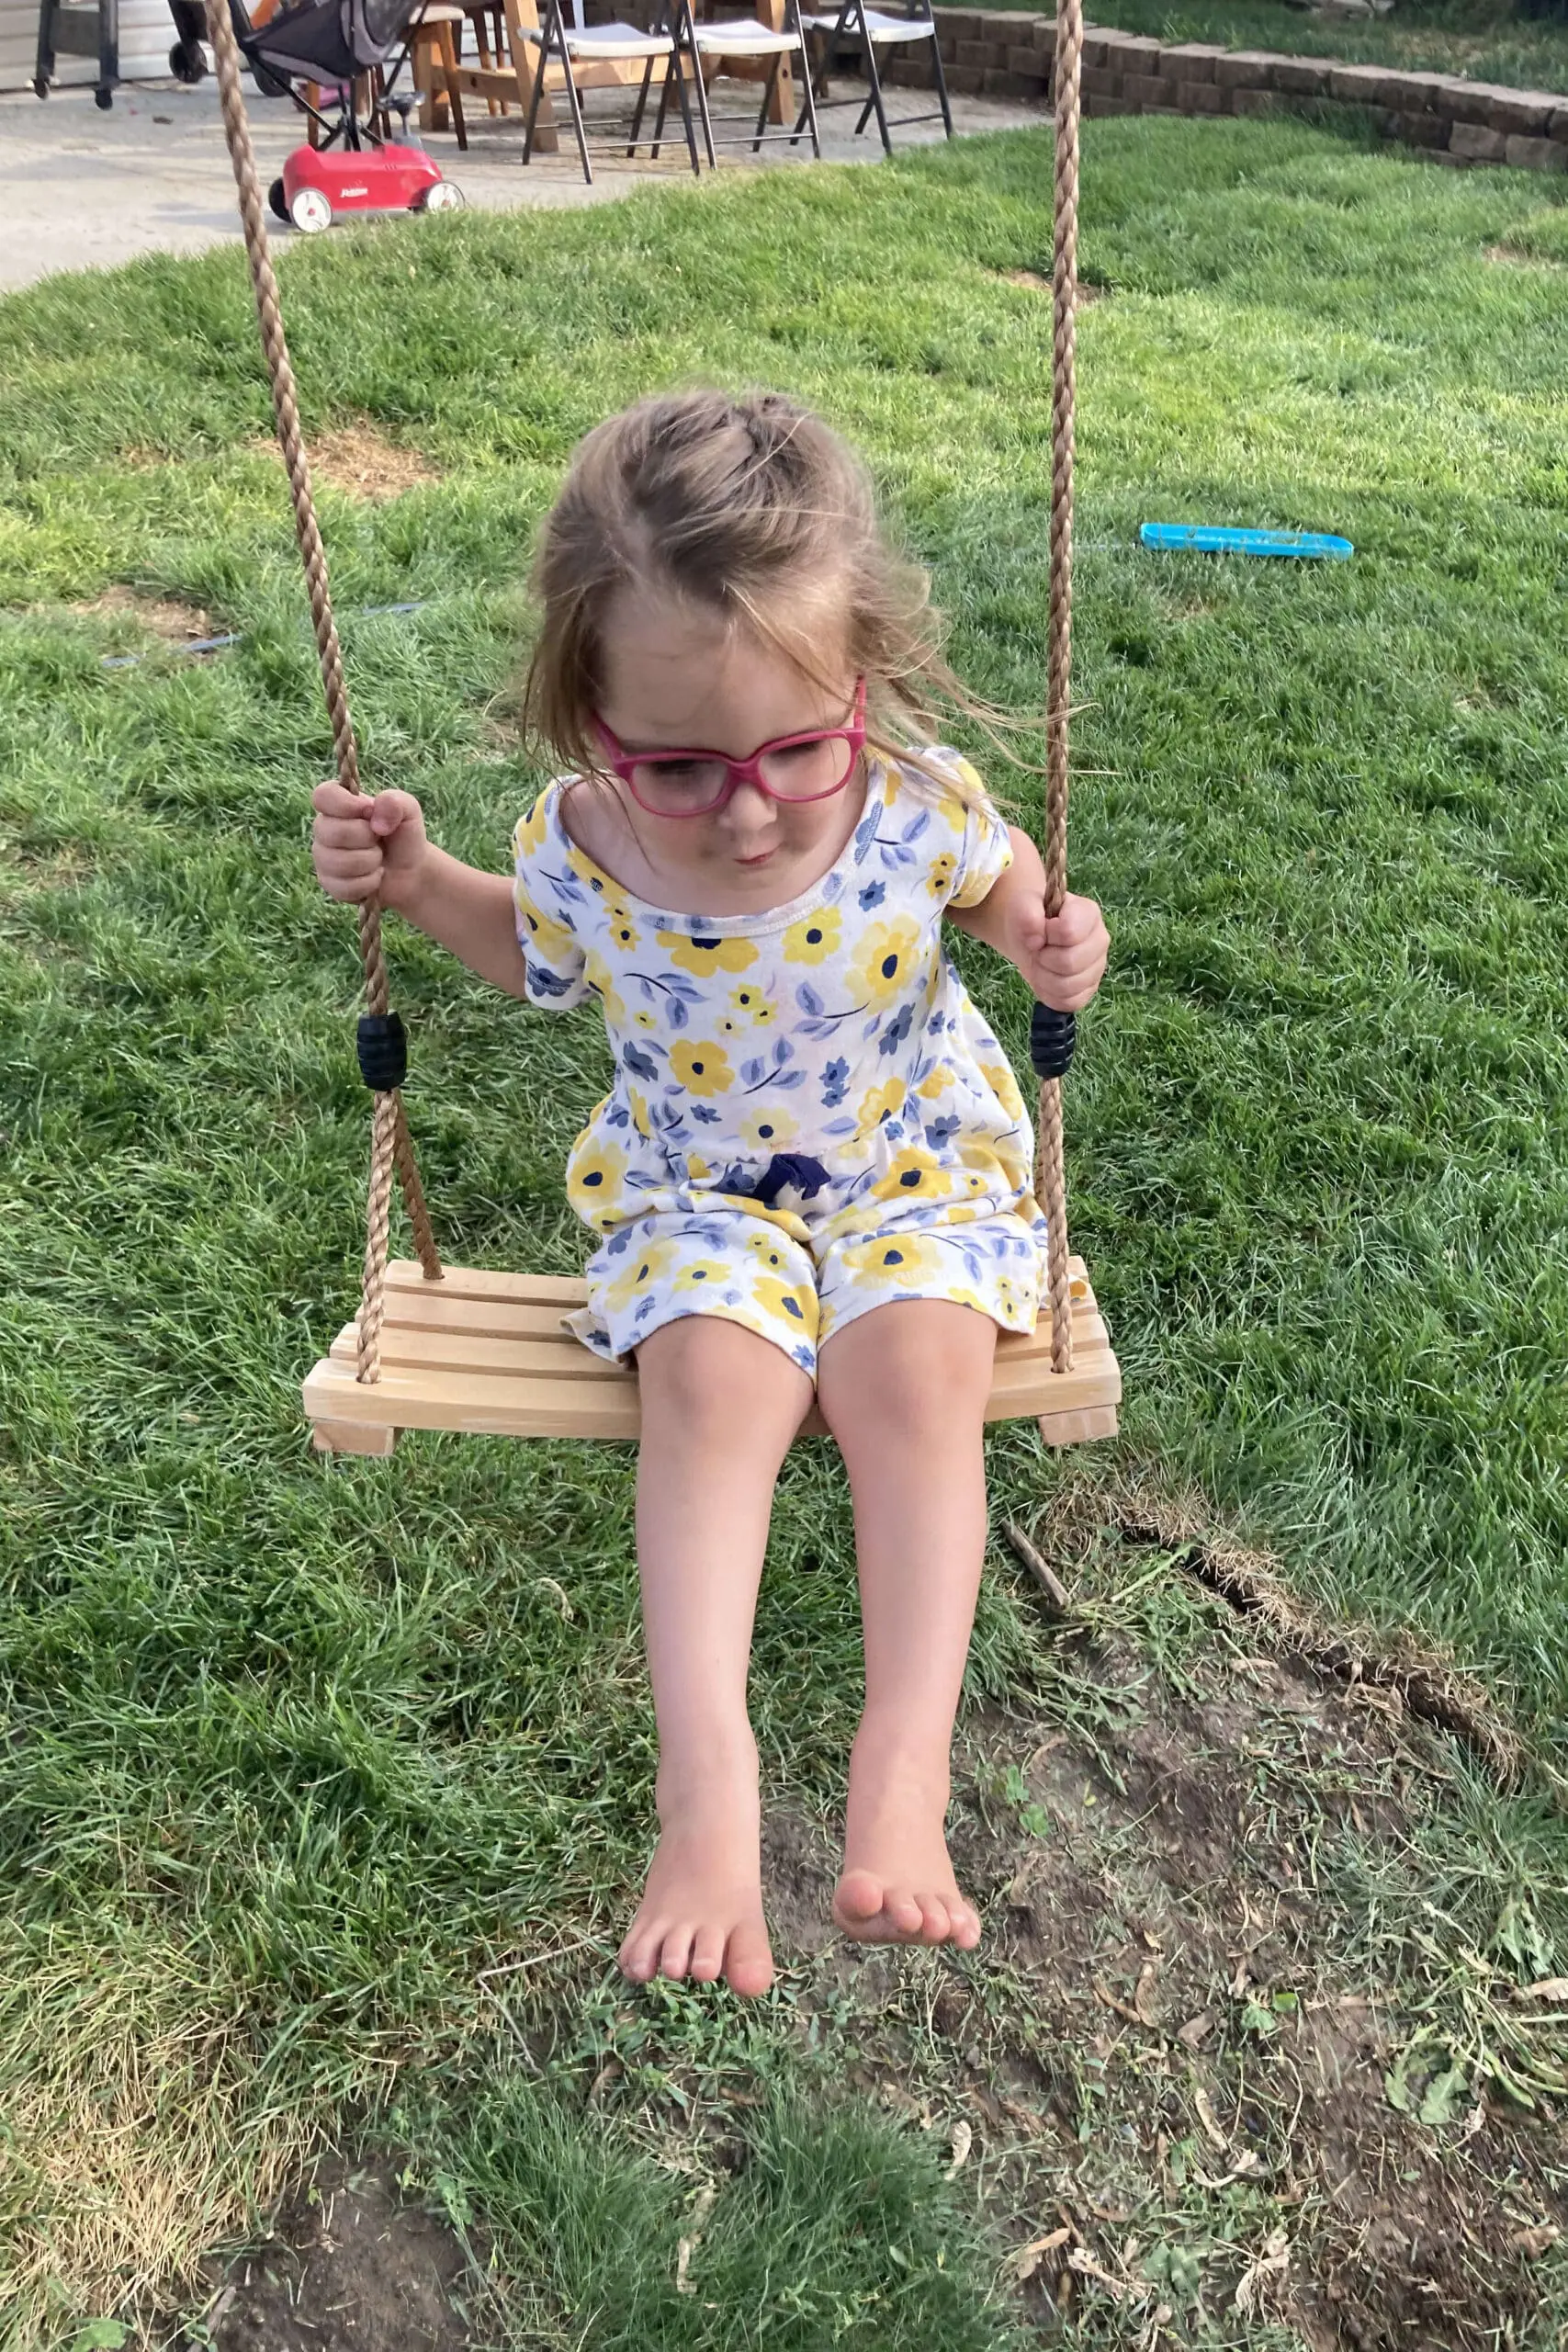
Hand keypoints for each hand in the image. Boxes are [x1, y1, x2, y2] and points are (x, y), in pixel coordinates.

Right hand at [311, 781, 428, 913]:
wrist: (411, 871)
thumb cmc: (403, 835)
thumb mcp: (408, 811)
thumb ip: (395, 802)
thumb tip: (373, 816)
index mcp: (338, 805)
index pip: (322, 796)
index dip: (345, 805)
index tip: (368, 811)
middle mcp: (324, 829)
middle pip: (334, 833)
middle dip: (367, 838)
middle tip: (378, 839)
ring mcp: (323, 857)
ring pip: (340, 862)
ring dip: (370, 862)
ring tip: (378, 858)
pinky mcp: (329, 883)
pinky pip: (345, 886)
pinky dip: (368, 883)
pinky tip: (374, 876)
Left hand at [1006, 889, 1108, 1012]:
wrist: (1030, 934)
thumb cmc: (1031, 916)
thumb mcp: (1023, 903)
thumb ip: (1027, 914)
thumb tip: (1036, 940)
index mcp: (1089, 913)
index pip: (1069, 932)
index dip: (1046, 935)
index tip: (1040, 930)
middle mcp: (1100, 940)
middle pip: (1069, 963)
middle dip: (1043, 958)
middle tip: (1038, 949)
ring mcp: (1097, 967)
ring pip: (1068, 986)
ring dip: (1043, 977)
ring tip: (1040, 963)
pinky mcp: (1089, 990)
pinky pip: (1069, 1003)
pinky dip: (1049, 994)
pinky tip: (1045, 978)